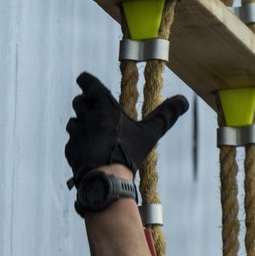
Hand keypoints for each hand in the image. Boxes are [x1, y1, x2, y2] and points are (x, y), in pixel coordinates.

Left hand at [64, 72, 188, 187]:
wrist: (106, 176)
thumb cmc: (129, 152)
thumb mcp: (150, 133)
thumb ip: (165, 116)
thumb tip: (184, 100)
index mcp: (104, 108)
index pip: (90, 85)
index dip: (85, 80)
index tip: (82, 78)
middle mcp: (87, 117)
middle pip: (78, 102)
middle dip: (83, 103)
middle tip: (90, 107)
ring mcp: (77, 133)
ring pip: (73, 122)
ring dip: (80, 124)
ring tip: (91, 133)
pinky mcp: (70, 149)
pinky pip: (71, 142)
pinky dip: (78, 144)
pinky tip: (89, 153)